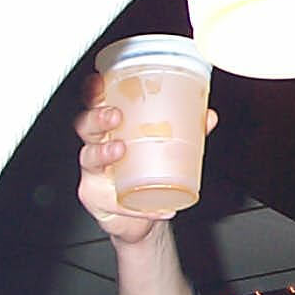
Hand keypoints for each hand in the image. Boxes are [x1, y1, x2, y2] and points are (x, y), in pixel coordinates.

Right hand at [75, 73, 217, 244]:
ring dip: (104, 152)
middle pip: (86, 126)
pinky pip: (112, 201)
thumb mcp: (165, 147)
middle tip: (115, 115)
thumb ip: (187, 130)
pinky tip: (155, 207)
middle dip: (97, 117)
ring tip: (121, 150)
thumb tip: (207, 116)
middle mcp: (97, 146)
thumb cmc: (146, 170)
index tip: (99, 81)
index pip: (97, 104)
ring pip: (89, 158)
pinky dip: (132, 204)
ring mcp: (94, 173)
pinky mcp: (96, 198)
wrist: (137, 213)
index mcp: (112, 127)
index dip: (94, 91)